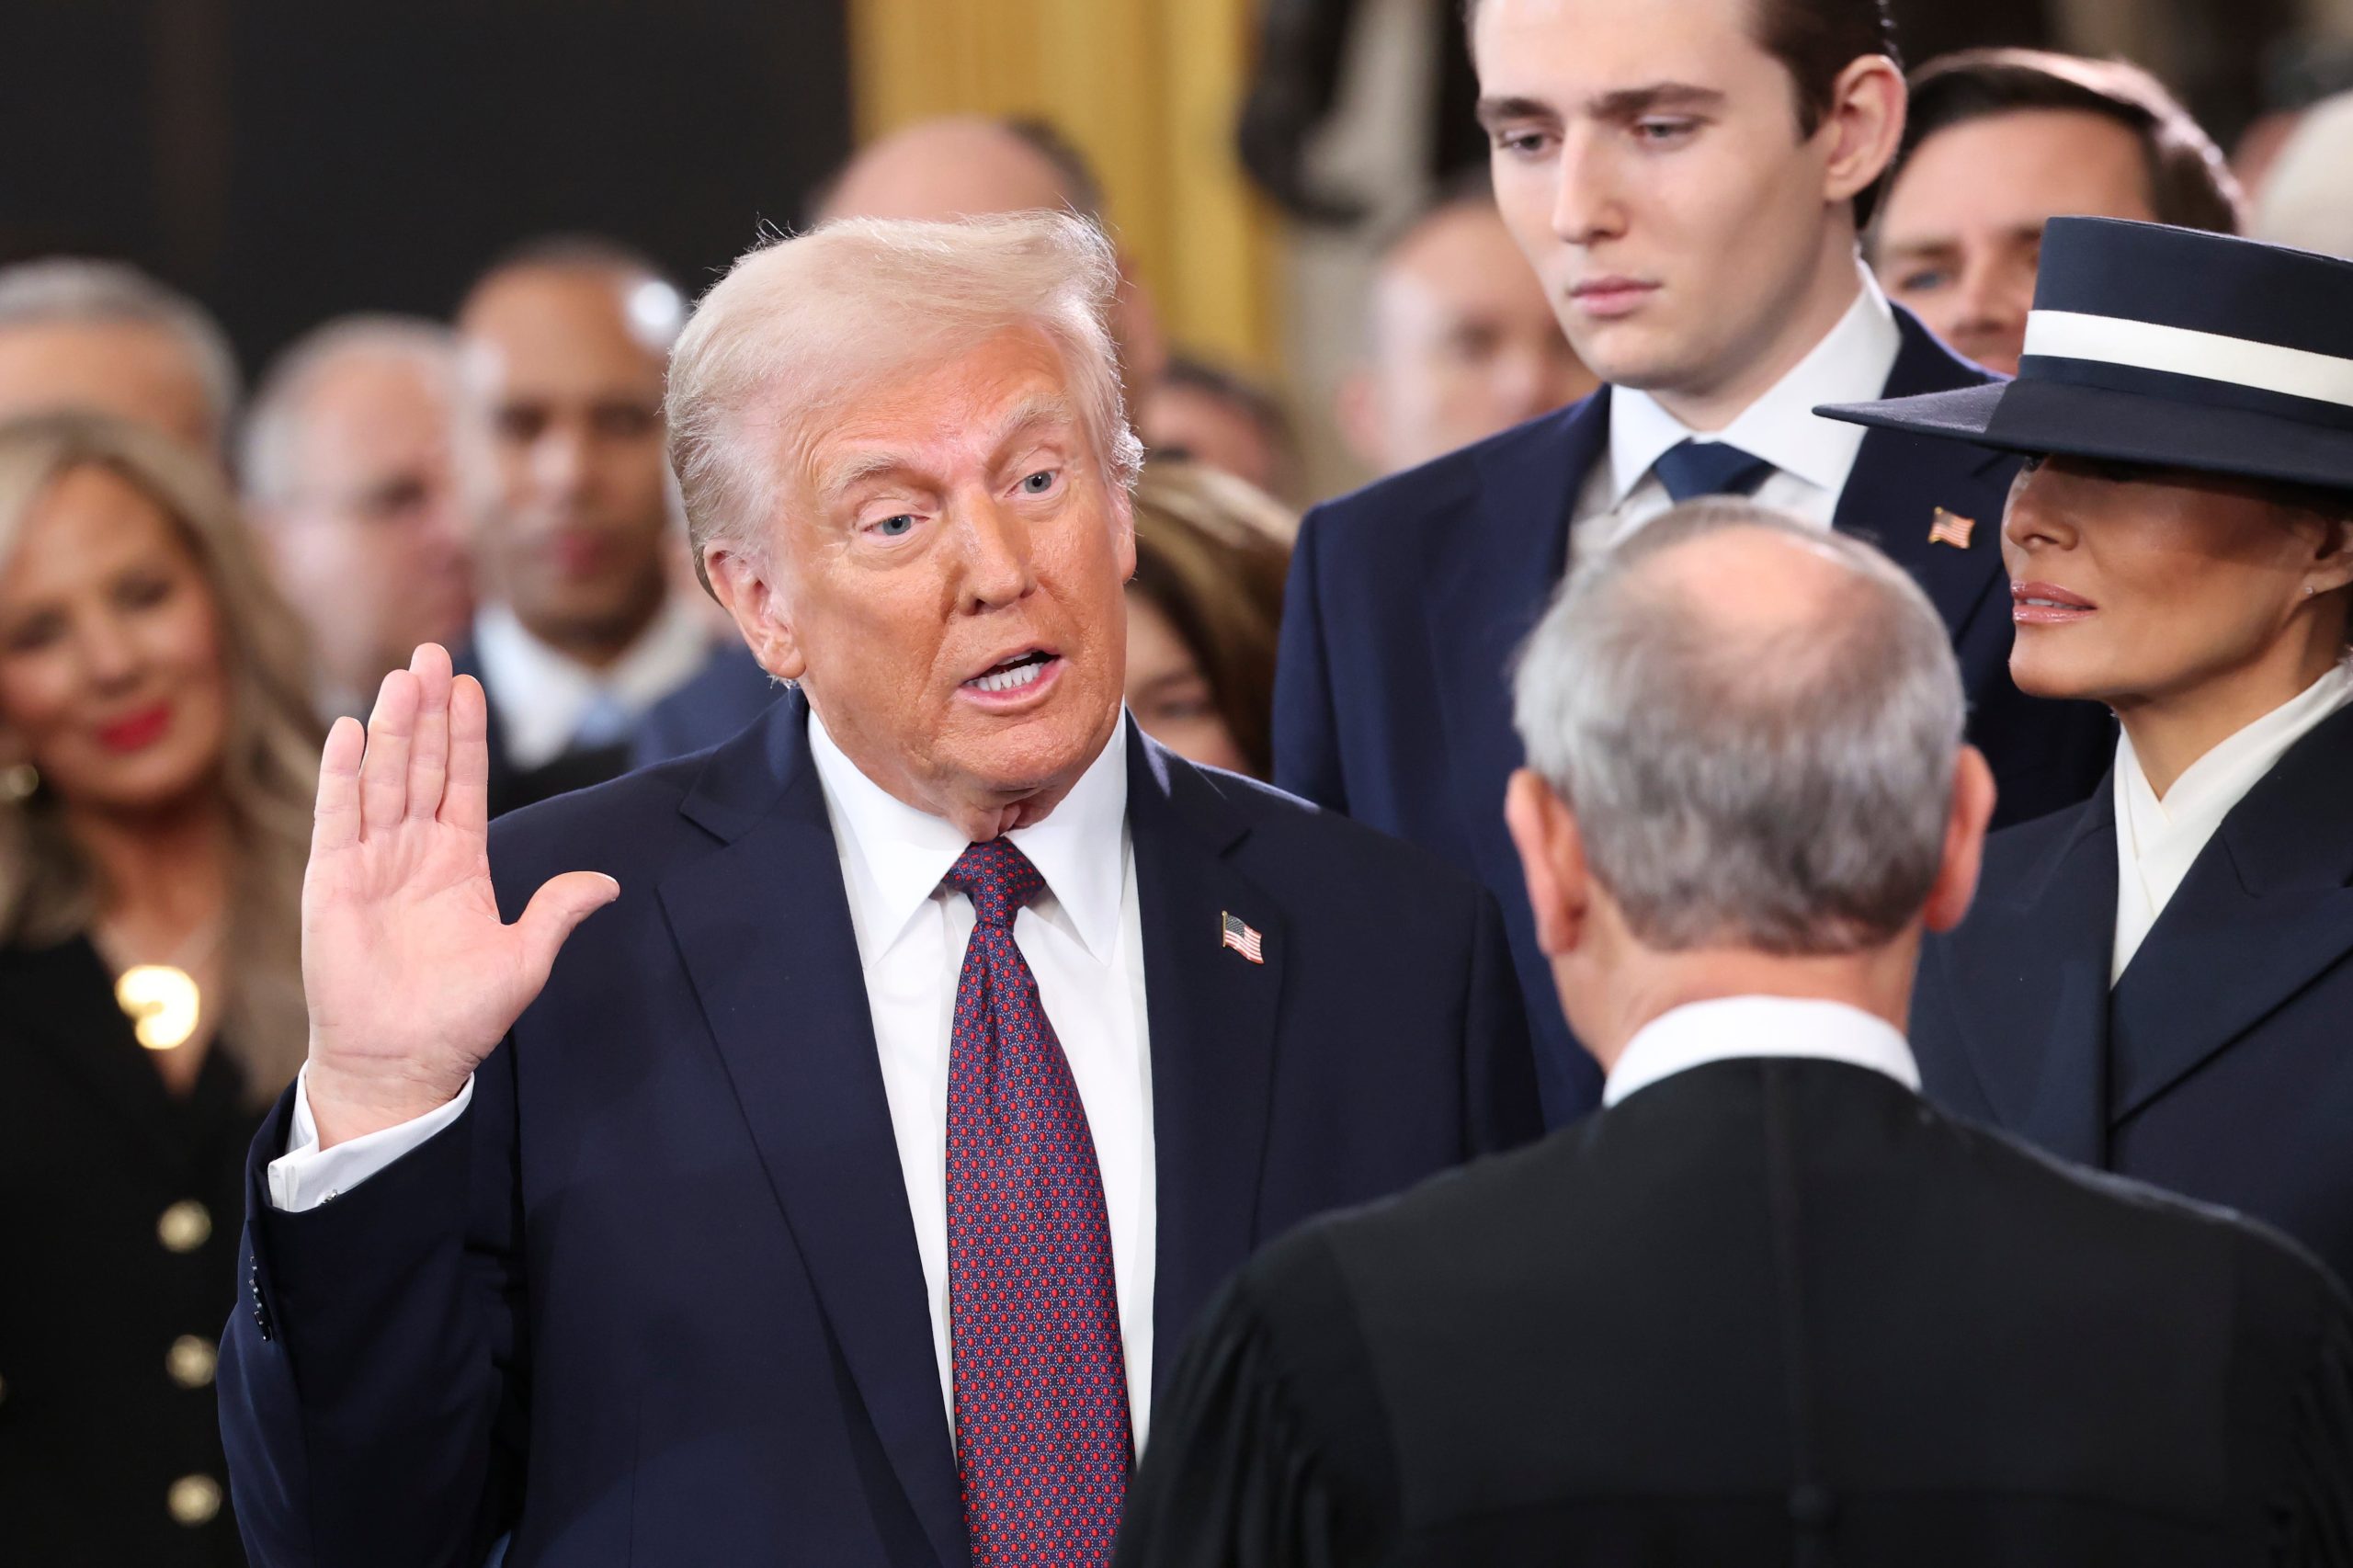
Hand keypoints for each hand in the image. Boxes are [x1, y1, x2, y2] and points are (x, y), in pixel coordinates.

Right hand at [300, 644, 617, 1147]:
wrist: (402, 1061)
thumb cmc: (461, 1017)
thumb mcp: (524, 958)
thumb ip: (557, 911)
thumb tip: (608, 883)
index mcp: (459, 862)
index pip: (465, 781)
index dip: (468, 733)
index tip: (470, 683)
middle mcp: (413, 852)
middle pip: (422, 765)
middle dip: (429, 711)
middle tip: (432, 653)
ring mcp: (370, 862)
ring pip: (383, 779)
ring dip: (392, 727)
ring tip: (401, 675)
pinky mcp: (331, 881)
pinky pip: (338, 817)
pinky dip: (343, 774)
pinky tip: (349, 731)